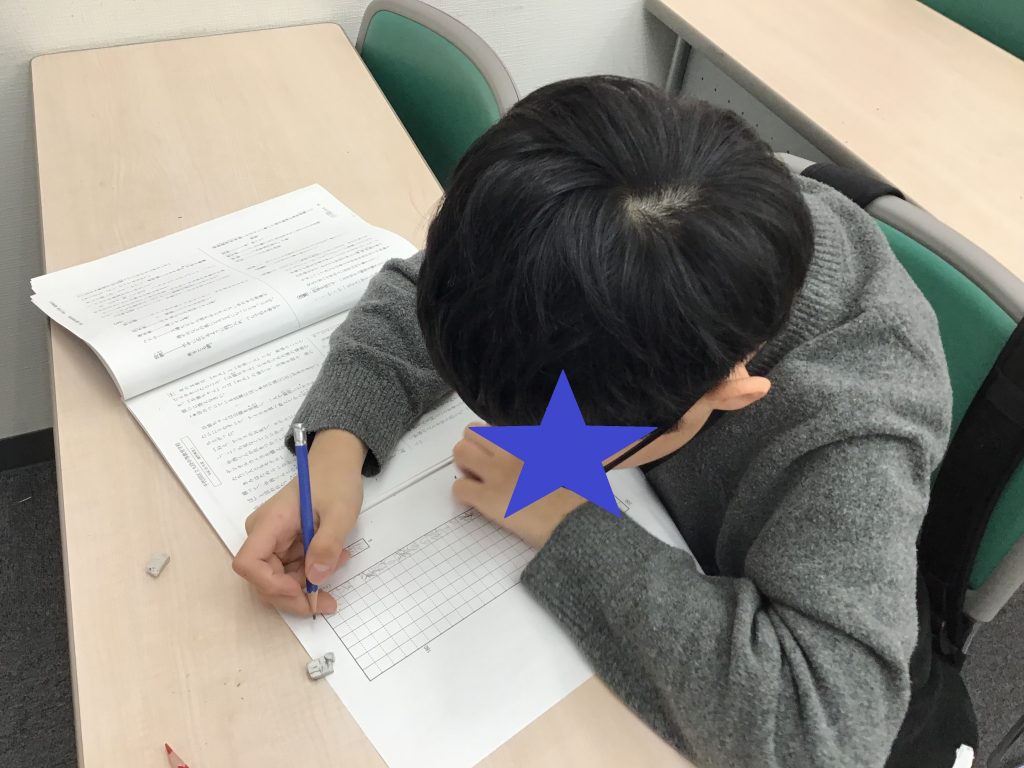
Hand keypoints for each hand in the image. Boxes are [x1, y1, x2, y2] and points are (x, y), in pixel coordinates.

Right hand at [232, 429, 366, 614]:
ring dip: (307, 584)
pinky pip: (290, 569)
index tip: (301, 591)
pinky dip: (310, 573)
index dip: (270, 585)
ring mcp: (271, 540)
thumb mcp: (340, 512)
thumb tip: (315, 578)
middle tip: (329, 601)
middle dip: (294, 595)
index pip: (248, 563)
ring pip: (278, 579)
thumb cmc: (336, 481)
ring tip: (340, 563)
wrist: (336, 463)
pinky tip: (334, 559)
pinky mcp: (283, 544)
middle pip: (263, 579)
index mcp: (269, 523)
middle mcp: (263, 534)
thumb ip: (327, 544)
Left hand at [451, 424, 583, 548]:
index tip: (497, 449)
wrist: (573, 524)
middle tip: (480, 461)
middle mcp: (509, 451)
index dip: (493, 439)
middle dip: (473, 445)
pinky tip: (476, 499)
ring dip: (464, 464)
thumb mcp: (573, 455)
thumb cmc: (576, 495)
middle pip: (472, 432)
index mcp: (529, 440)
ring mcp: (496, 474)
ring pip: (459, 452)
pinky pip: (459, 488)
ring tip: (475, 476)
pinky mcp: (486, 499)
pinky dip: (464, 493)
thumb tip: (560, 428)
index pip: (496, 426)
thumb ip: (561, 436)